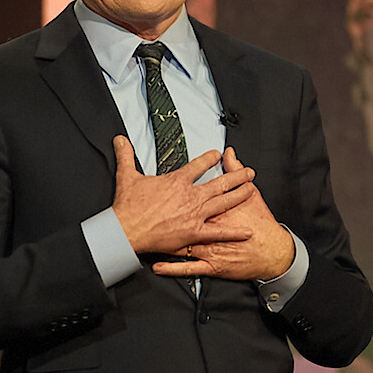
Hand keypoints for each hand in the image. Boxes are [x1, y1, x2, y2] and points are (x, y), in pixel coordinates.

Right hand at [111, 136, 255, 255]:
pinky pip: (218, 232)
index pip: (199, 165)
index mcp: (177, 181)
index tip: (219, 154)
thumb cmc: (128, 206)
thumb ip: (126, 156)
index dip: (210, 158)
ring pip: (224, 202)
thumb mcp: (127, 176)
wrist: (126, 229)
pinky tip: (247, 231)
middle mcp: (191, 196)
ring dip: (240, 195)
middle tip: (249, 172)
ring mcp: (195, 214)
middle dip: (237, 176)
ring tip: (252, 189)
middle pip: (220, 183)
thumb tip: (120, 139)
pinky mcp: (194, 232)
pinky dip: (234, 232)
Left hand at [152, 147, 294, 281]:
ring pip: (180, 246)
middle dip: (162, 217)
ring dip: (162, 244)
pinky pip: (187, 268)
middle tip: (145, 213)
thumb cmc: (262, 226)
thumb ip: (236, 172)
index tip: (156, 188)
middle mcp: (208, 228)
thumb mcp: (251, 195)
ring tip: (144, 242)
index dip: (172, 193)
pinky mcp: (210, 266)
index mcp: (213, 209)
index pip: (188, 198)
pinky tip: (157, 267)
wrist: (272, 252)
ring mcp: (208, 249)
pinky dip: (171, 268)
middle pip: (180, 221)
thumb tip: (228, 153)